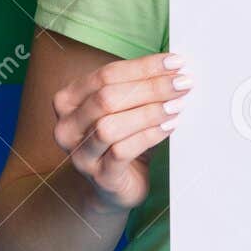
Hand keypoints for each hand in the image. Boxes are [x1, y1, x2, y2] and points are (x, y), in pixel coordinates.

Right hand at [52, 52, 190, 211]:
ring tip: (177, 106)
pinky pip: (122, 151)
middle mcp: (68, 126)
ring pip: (110, 126)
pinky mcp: (100, 177)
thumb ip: (139, 88)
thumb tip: (175, 68)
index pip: (106, 75)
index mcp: (70, 100)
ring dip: (149, 112)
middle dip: (150, 88)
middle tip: (183, 84)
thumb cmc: (122, 140)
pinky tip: (169, 127)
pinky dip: (149, 136)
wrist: (112, 187)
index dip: (143, 67)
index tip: (176, 63)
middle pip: (107, 97)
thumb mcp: (125, 109)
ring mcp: (80, 154)